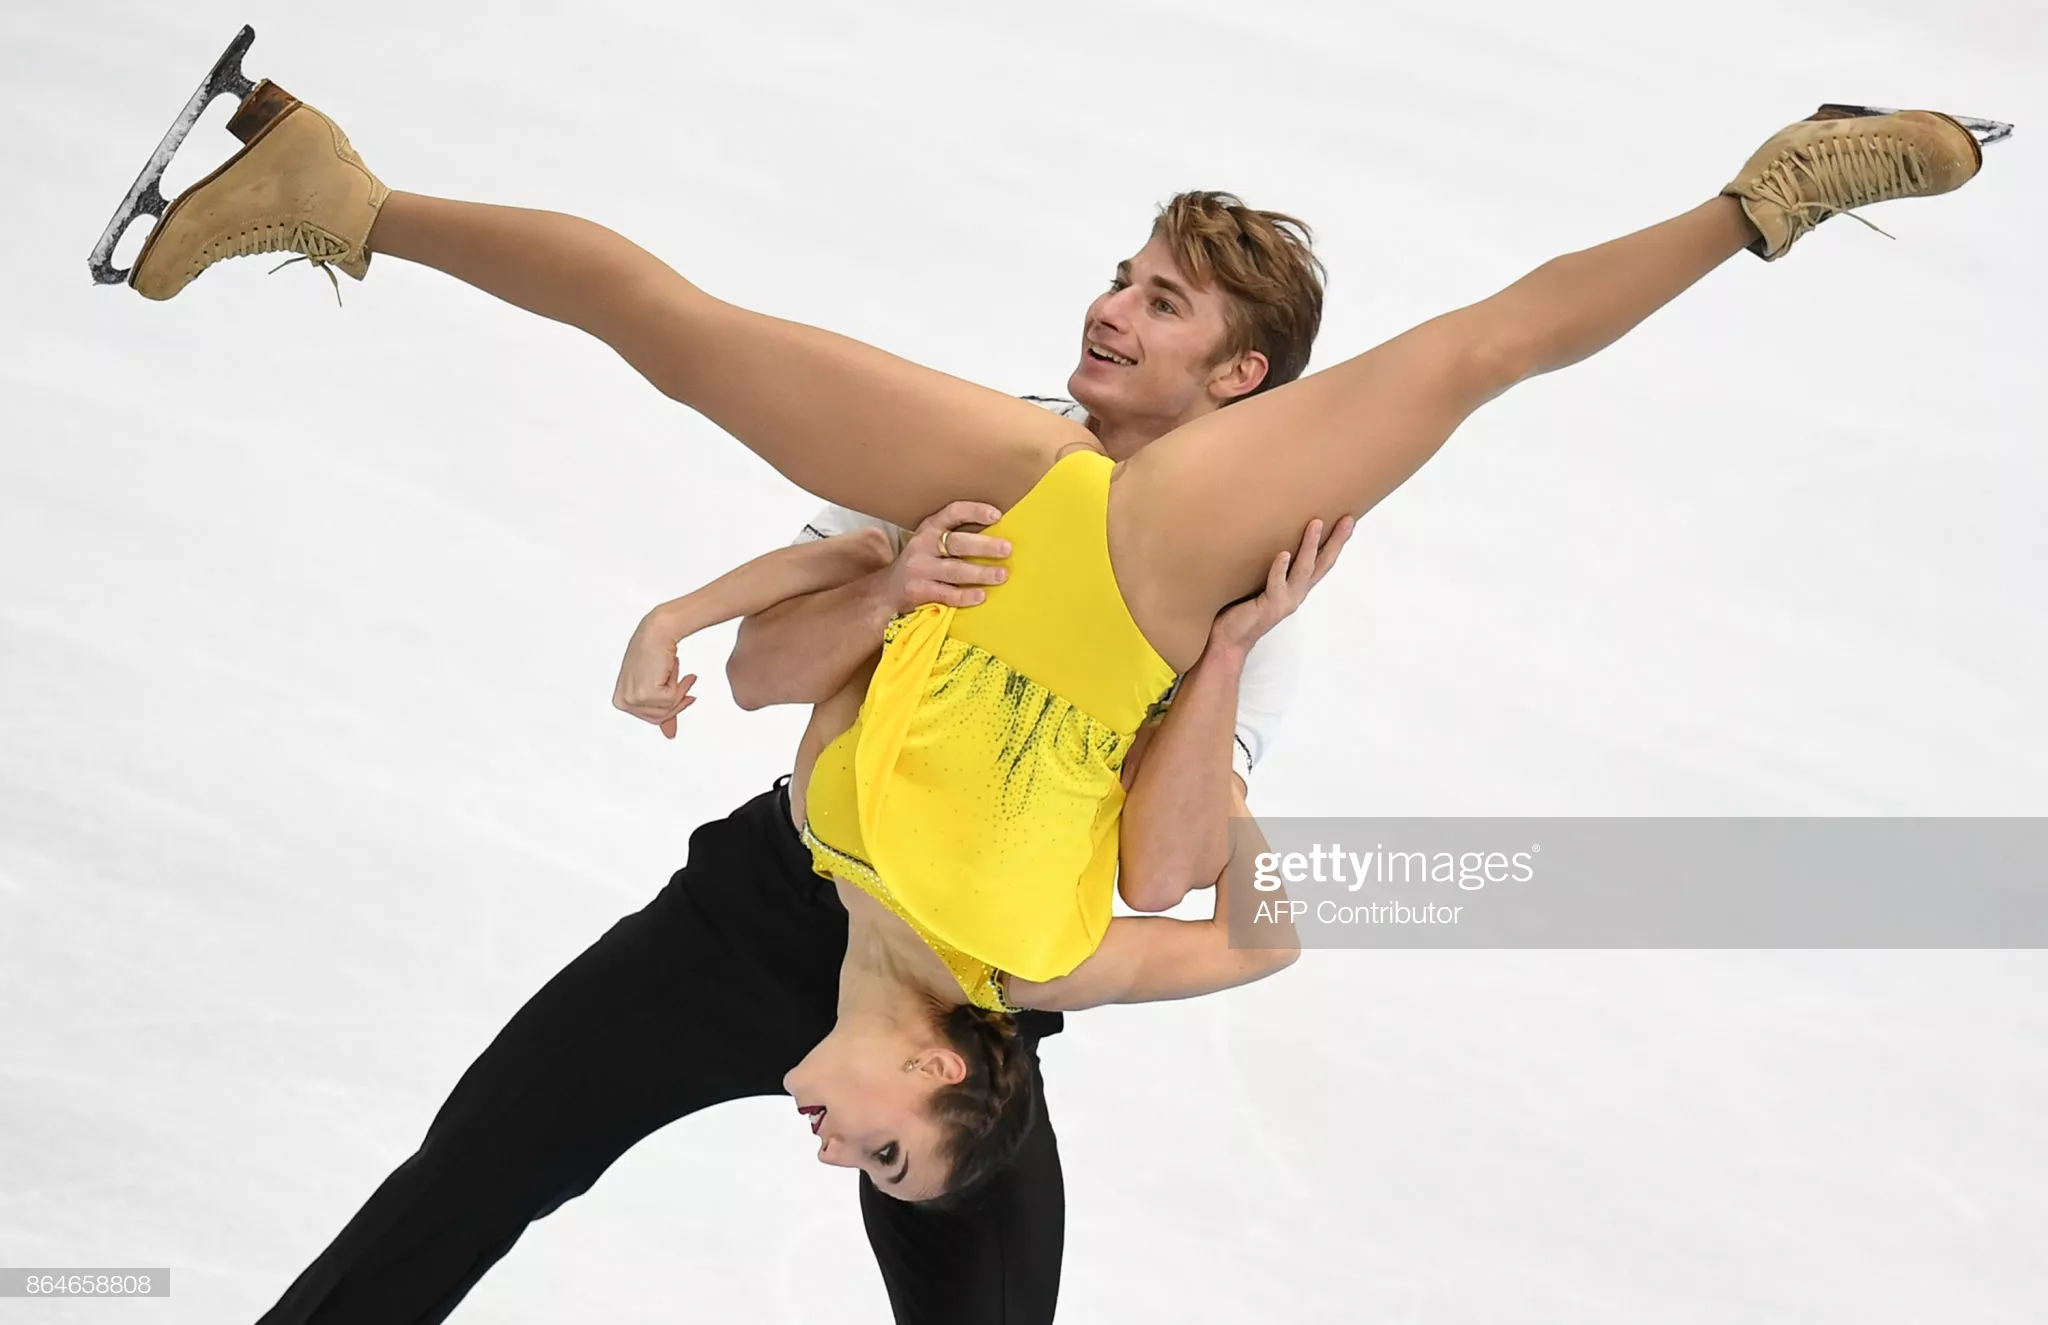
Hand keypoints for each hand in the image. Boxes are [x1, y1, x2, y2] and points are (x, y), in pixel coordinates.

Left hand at [612, 605, 697, 739]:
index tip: (684, 694)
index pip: (652, 718)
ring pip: (668, 709)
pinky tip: (673, 667)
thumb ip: (663, 710)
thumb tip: (670, 735)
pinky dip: (678, 683)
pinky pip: (672, 699)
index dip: (672, 707)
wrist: (657, 631)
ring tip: (677, 670)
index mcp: (620, 701)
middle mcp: (623, 702)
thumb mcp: (656, 685)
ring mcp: (633, 698)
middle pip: (660, 717)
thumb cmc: (655, 652)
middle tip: (688, 680)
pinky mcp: (646, 693)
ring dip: (679, 689)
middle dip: (678, 700)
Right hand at [884, 501, 1013, 612]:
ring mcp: (919, 569)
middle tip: (1007, 549)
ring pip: (955, 570)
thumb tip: (998, 537)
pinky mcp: (918, 591)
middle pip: (957, 543)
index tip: (997, 514)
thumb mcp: (931, 543)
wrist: (886, 590)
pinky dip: (964, 596)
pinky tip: (981, 596)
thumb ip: (956, 538)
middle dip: (984, 546)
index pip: (952, 512)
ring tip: (1002, 575)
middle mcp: (922, 545)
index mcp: (929, 528)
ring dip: (980, 573)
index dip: (974, 511)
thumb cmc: (922, 563)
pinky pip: (946, 593)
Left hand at [1208, 515, 1354, 655]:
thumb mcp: (1257, 582)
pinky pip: (1277, 584)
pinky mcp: (1270, 606)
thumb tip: (1264, 535)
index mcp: (1295, 587)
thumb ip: (1266, 566)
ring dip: (1310, 546)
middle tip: (1347, 520)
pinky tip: (1283, 554)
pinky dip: (1280, 569)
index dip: (1335, 543)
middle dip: (1336, 541)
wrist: (1228, 641)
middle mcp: (1296, 593)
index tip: (1347, 521)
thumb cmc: (1239, 610)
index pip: (1321, 562)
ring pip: (1303, 570)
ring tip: (1316, 523)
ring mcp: (1285, 600)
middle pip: (1322, 564)